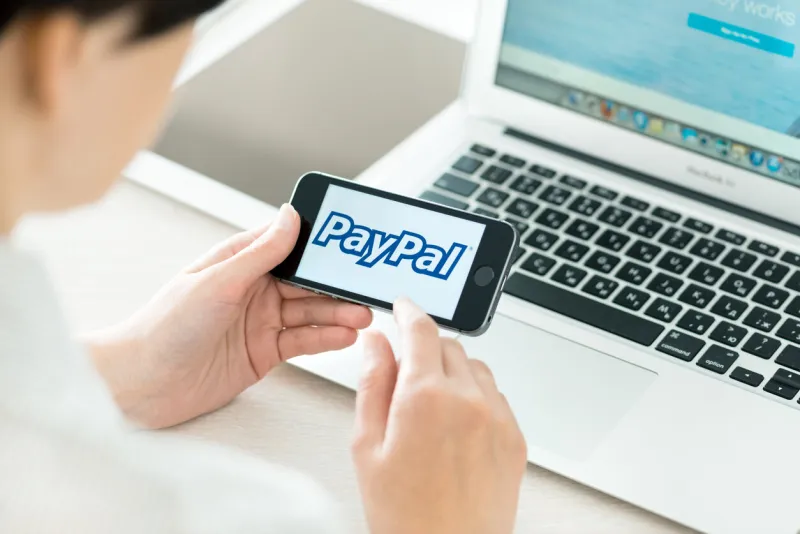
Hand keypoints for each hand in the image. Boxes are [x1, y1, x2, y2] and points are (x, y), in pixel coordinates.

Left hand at [88, 204, 372, 428]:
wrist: (143, 385)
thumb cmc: (165, 327)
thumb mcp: (219, 282)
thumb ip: (260, 252)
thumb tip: (290, 217)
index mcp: (238, 262)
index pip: (288, 246)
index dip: (320, 246)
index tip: (349, 246)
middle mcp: (252, 290)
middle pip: (306, 283)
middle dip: (336, 286)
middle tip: (363, 289)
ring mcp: (260, 322)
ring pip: (309, 313)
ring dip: (337, 314)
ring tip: (361, 316)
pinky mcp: (265, 353)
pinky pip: (303, 342)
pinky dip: (325, 339)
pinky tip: (344, 336)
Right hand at [351, 298, 526, 533]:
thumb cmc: (405, 514)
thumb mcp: (367, 446)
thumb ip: (373, 384)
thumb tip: (376, 344)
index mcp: (425, 397)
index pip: (421, 329)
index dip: (409, 311)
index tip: (403, 307)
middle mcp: (468, 399)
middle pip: (449, 344)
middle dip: (426, 347)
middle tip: (406, 374)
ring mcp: (497, 417)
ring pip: (475, 367)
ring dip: (452, 370)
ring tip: (430, 408)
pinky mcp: (514, 437)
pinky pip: (495, 395)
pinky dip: (475, 394)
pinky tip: (454, 425)